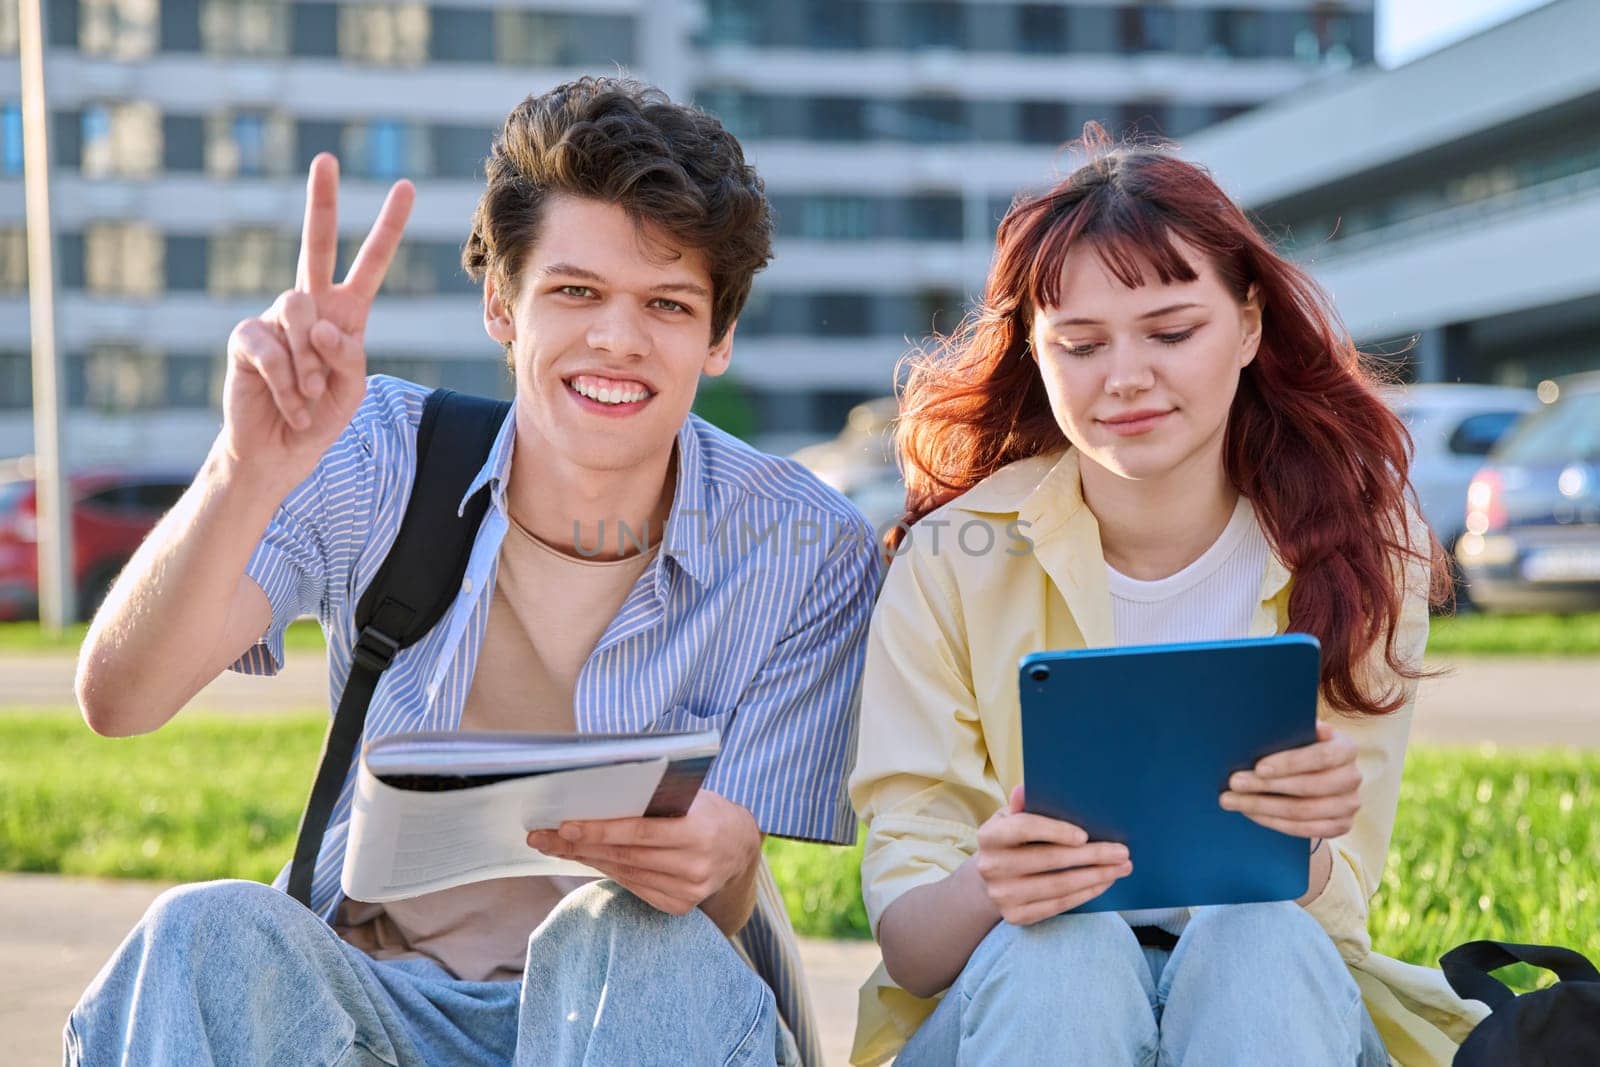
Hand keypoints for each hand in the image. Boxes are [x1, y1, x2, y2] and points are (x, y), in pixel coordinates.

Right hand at [221, 153, 414, 487]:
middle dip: (321, 201)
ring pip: (300, 310)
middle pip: (315, 246)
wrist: (277, 453)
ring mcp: (274, 319)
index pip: (368, 265)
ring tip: (310, 395)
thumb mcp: (352, 390)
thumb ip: (347, 355)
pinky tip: (291, 403)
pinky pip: (272, 347)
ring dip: (311, 364)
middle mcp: (309, 308)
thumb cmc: (319, 420)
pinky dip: (288, 383)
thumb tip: (320, 324)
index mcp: (345, 315)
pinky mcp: (246, 338)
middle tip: (326, 159)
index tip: (406, 187)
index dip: (386, 228)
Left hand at [526, 790, 761, 916]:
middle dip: (579, 845)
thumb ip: (656, 799)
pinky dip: (608, 871)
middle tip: (543, 837)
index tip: (564, 826)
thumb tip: (599, 796)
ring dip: (586, 859)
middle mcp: (694, 867)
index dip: (599, 830)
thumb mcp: (690, 797)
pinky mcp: (680, 905)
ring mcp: (688, 891)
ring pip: (624, 872)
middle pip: (624, 855)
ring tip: (556, 846)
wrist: (740, 846)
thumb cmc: (707, 810)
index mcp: (698, 833)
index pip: (639, 832)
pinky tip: (586, 859)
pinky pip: (635, 886)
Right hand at [974, 785, 1131, 925]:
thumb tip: (1024, 789)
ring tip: (1121, 868)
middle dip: (1091, 856)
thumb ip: (1022, 806)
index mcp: (989, 836)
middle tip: (1122, 852)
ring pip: (1059, 885)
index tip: (1085, 835)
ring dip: (1096, 876)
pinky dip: (1085, 893)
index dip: (1055, 831)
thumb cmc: (1010, 841)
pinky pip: (1058, 905)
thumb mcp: (1010, 819)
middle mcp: (992, 866)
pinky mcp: (1016, 916)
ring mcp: (1002, 895)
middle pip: (1049, 860)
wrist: (990, 879)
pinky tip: (1103, 883)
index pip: (1024, 829)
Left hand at [1220, 721, 1361, 838]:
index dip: (1290, 763)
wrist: (1313, 775)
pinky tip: (1250, 813)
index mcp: (1346, 748)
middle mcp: (1353, 777)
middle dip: (1266, 786)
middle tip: (1234, 783)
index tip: (1259, 767)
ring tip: (1232, 800)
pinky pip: (1305, 830)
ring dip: (1262, 807)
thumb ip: (1293, 730)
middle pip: (1309, 787)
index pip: (1322, 756)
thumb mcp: (1298, 735)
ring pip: (1303, 812)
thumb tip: (1297, 725)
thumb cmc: (1298, 748)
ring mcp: (1349, 804)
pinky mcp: (1342, 826)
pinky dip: (1273, 822)